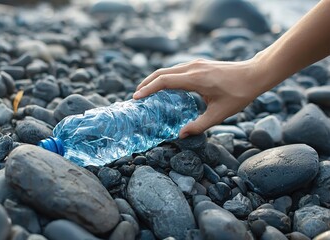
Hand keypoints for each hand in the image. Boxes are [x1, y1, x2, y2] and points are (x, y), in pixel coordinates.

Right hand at [133, 58, 265, 137]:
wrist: (255, 74)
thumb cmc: (239, 94)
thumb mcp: (219, 114)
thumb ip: (198, 126)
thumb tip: (181, 135)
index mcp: (195, 79)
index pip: (164, 81)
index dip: (148, 89)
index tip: (136, 97)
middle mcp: (192, 68)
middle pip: (161, 72)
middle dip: (146, 83)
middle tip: (136, 95)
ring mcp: (196, 63)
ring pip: (168, 69)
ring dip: (155, 79)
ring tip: (146, 91)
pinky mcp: (199, 64)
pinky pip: (176, 69)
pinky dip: (166, 77)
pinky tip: (165, 86)